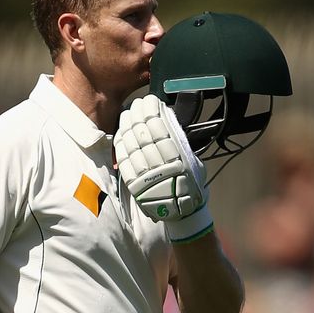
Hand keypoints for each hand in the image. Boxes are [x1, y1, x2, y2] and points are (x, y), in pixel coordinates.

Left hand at [114, 94, 213, 242]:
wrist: (182, 212)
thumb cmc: (190, 182)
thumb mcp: (192, 159)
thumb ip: (179, 142)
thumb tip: (165, 120)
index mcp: (178, 156)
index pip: (160, 126)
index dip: (151, 110)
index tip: (149, 100)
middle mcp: (161, 164)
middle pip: (143, 132)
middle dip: (138, 114)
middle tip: (136, 104)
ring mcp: (146, 175)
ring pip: (131, 144)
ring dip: (127, 126)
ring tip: (127, 114)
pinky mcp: (134, 184)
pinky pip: (124, 160)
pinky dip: (121, 144)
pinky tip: (121, 133)